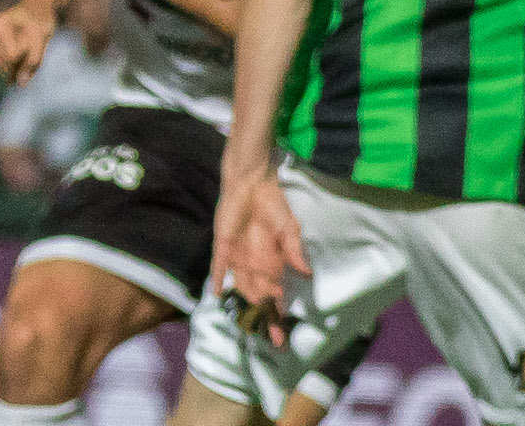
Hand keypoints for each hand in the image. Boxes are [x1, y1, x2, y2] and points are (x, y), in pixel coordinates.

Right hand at [0, 0, 57, 84]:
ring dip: (20, 64)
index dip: (28, 53)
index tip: (34, 37)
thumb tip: (20, 84)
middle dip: (23, 61)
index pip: (12, 56)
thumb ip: (32, 61)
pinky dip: (15, 66)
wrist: (34, 11)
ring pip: (4, 69)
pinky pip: (3, 69)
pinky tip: (19, 52)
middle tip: (31, 43)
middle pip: (6, 64)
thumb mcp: (41, 37)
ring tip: (25, 46)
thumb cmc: (38, 21)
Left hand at [212, 166, 308, 331]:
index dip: (278, 314)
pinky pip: (219, 267)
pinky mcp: (223, 248)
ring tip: (249, 326)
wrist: (251, 185)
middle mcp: (255, 266)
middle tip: (270, 340)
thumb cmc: (274, 205)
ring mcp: (238, 258)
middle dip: (264, 319)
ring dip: (245, 306)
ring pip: (241, 289)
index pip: (276, 294)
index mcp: (273, 263)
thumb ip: (294, 250)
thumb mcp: (289, 228)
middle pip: (259, 299)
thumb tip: (307, 273)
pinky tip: (216, 294)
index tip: (282, 334)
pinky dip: (217, 280)